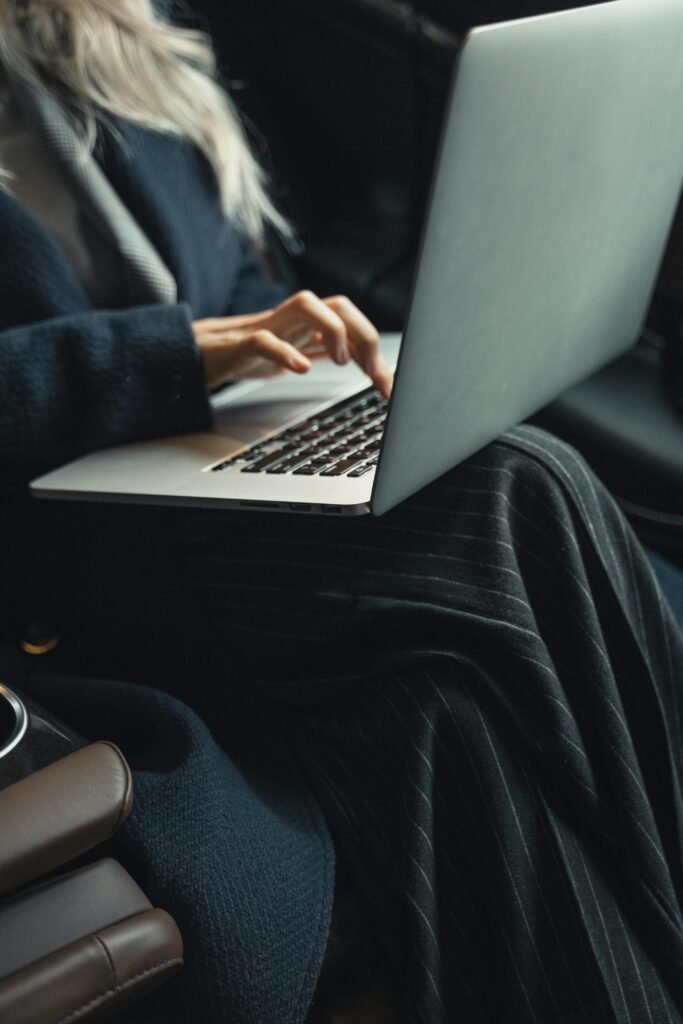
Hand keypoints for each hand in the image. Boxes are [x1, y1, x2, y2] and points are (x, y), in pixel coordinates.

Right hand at [192, 291, 392, 398]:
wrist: (197, 355)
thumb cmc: (248, 352)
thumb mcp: (296, 352)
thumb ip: (326, 351)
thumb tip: (369, 363)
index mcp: (308, 323)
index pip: (352, 320)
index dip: (374, 348)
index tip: (387, 384)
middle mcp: (293, 319)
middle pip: (339, 304)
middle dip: (364, 335)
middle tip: (372, 372)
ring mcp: (268, 327)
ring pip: (306, 304)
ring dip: (332, 330)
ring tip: (340, 362)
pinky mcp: (241, 344)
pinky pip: (265, 339)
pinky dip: (286, 352)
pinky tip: (302, 368)